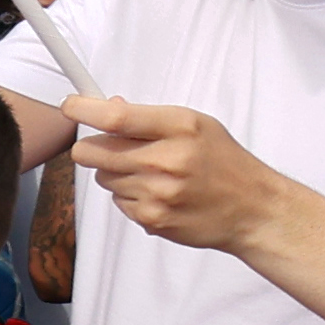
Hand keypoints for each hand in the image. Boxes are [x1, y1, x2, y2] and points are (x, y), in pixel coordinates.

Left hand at [67, 97, 302, 260]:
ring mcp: (157, 192)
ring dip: (117, 174)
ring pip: (104, 178)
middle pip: (94, 151)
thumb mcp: (198, 126)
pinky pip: (118, 202)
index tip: (71, 105)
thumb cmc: (225, 163)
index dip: (84, 109)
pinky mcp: (152, 218)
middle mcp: (167, 159)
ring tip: (152, 175)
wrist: (253, 208)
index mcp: (181, 127)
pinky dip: (131, 197)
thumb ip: (152, 118)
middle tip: (108, 147)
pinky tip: (159, 195)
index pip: (116, 117)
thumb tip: (107, 106)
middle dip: (93, 148)